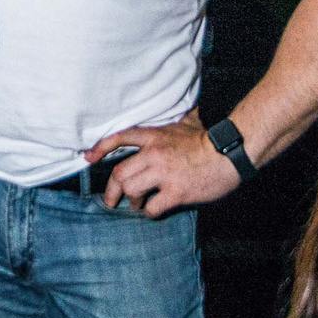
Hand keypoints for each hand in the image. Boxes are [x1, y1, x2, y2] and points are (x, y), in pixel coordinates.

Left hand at [88, 109, 238, 215]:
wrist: (229, 154)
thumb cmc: (209, 139)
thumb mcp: (187, 122)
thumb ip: (174, 120)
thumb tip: (179, 105)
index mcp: (154, 136)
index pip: (119, 138)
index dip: (100, 149)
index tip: (88, 158)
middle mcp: (154, 154)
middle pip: (120, 174)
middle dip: (112, 191)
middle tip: (111, 201)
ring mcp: (163, 174)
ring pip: (132, 191)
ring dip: (132, 203)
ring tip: (137, 206)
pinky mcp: (175, 192)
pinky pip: (152, 208)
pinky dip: (149, 213)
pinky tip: (154, 212)